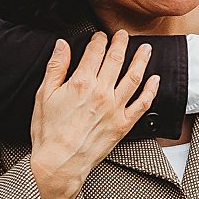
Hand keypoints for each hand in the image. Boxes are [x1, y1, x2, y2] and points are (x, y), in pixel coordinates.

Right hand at [30, 32, 158, 198]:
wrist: (59, 163)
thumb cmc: (48, 132)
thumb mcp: (44, 95)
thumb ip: (56, 67)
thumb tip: (61, 45)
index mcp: (81, 82)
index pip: (94, 52)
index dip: (99, 40)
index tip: (100, 35)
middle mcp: (102, 92)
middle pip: (116, 60)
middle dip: (120, 43)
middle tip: (123, 35)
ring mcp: (116, 108)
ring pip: (134, 77)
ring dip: (141, 60)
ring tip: (146, 49)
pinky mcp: (124, 124)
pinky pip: (142, 104)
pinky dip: (151, 90)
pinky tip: (155, 80)